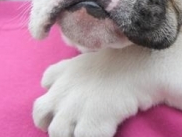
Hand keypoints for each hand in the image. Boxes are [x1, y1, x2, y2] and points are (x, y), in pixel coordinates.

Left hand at [33, 52, 151, 136]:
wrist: (141, 68)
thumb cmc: (130, 59)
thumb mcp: (102, 54)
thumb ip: (89, 64)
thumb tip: (92, 73)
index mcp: (67, 70)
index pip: (47, 81)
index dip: (55, 92)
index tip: (69, 99)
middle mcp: (63, 90)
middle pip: (40, 112)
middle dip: (49, 121)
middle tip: (70, 125)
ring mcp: (72, 110)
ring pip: (56, 132)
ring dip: (68, 134)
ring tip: (86, 131)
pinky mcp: (88, 126)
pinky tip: (104, 132)